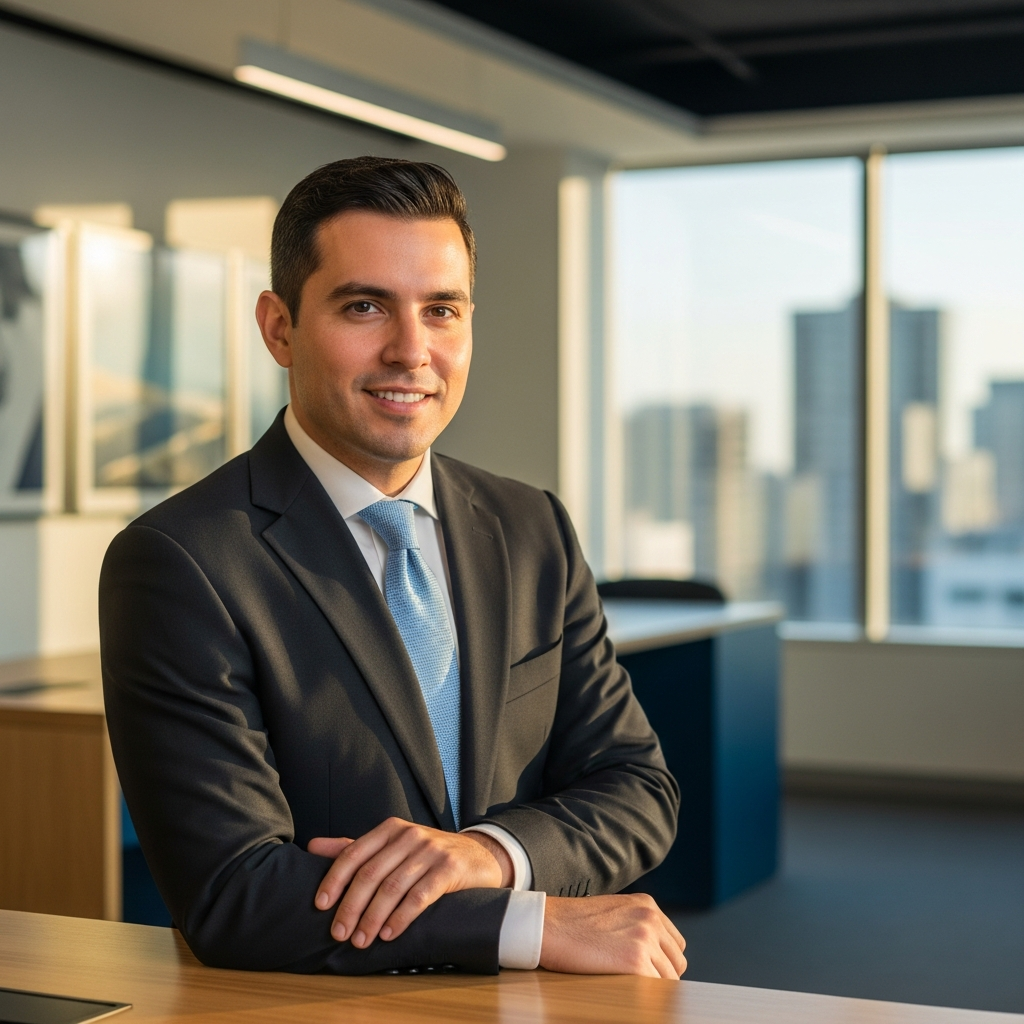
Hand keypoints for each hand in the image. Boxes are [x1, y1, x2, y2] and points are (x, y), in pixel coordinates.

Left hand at [307, 818, 513, 947]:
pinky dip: (401, 917)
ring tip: (361, 940)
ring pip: (393, 887)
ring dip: (373, 917)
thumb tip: (312, 847)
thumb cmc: (427, 855)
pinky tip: (389, 933)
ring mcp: (431, 851)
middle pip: (371, 873)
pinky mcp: (449, 868)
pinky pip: (420, 895)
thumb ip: (355, 848)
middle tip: (339, 933)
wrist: (479, 855)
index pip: (354, 853)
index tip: (320, 906)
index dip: (334, 880)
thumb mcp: (392, 846)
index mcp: (390, 829)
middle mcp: (409, 835)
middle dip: (351, 906)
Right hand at [539, 894, 685, 978]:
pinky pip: (655, 989)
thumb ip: (635, 925)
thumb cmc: (571, 922)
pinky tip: (627, 992)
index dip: (663, 960)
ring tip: (631, 988)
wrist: (547, 925)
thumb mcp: (612, 912)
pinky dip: (646, 997)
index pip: (675, 943)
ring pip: (669, 978)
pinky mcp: (636, 962)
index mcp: (647, 905)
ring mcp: (645, 940)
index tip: (651, 971)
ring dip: (654, 987)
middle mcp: (650, 920)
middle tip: (640, 983)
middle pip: (676, 961)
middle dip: (661, 975)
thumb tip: (651, 954)